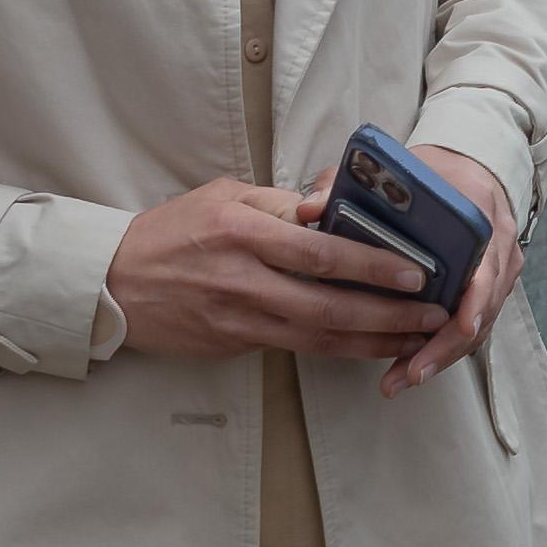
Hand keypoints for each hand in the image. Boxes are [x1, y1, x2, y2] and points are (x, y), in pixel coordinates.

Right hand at [103, 178, 439, 365]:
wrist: (111, 282)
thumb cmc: (172, 230)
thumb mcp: (224, 196)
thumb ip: (280, 205)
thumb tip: (332, 211)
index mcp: (244, 234)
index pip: (322, 254)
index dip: (374, 266)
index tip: (416, 271)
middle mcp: (243, 281)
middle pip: (329, 307)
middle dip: (390, 315)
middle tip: (435, 315)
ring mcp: (237, 320)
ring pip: (317, 339)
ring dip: (372, 342)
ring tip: (416, 340)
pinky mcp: (232, 345)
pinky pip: (294, 348)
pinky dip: (336, 350)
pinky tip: (367, 347)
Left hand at [369, 145, 521, 398]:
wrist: (468, 173)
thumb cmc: (429, 175)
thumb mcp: (391, 170)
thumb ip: (347, 183)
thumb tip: (307, 208)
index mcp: (481, 212)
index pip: (487, 262)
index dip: (475, 298)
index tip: (456, 324)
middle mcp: (499, 246)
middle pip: (483, 306)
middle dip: (448, 345)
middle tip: (413, 373)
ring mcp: (500, 271)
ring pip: (478, 324)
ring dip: (442, 355)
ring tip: (402, 379)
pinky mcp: (489, 290)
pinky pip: (471, 326)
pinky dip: (442, 348)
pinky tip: (409, 368)